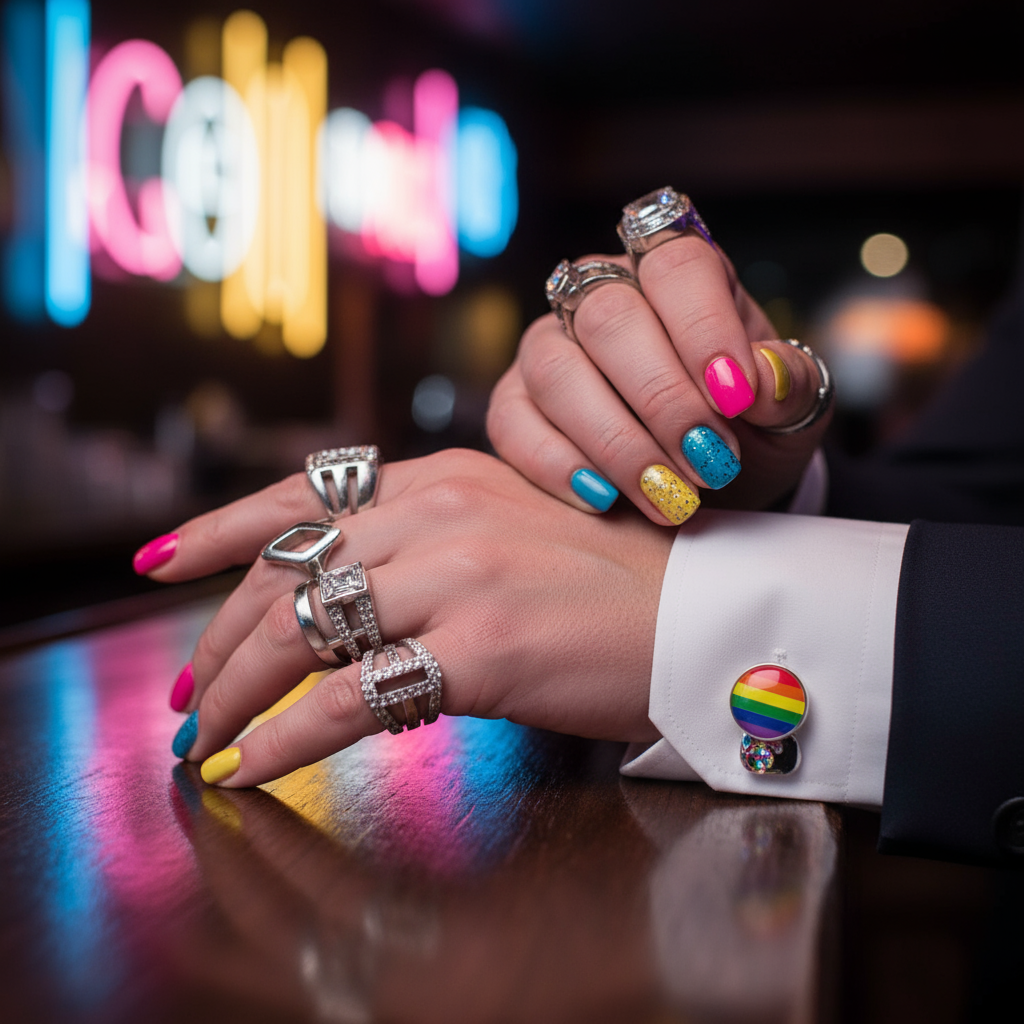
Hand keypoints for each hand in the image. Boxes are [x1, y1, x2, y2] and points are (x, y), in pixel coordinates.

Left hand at [148, 450, 672, 786]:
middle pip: (287, 574)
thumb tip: (340, 595)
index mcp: (444, 477)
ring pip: (302, 634)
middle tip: (188, 696)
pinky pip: (352, 698)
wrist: (702, 615)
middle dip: (218, 641)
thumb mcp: (507, 530)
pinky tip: (255, 767)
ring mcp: (462, 575)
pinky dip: (288, 740)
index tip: (158, 561)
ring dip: (237, 695)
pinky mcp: (484, 646)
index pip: (301, 497)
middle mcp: (442, 511)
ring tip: (209, 740)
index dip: (217, 529)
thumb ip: (427, 541)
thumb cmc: (608, 583)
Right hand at [487, 237, 831, 524]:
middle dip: (662, 400)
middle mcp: (605, 296)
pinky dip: (557, 465)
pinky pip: (512, 423)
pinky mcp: (516, 402)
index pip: (677, 266)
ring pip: (555, 371)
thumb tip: (759, 381)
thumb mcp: (793, 411)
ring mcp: (551, 347)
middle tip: (708, 464)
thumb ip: (787, 386)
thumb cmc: (751, 431)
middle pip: (607, 317)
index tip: (736, 396)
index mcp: (681, 276)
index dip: (704, 326)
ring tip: (667, 495)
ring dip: (614, 440)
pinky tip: (604, 499)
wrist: (714, 483)